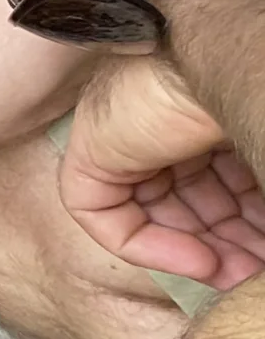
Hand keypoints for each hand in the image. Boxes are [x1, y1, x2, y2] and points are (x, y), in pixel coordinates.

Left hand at [60, 54, 264, 291]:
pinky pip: (101, 213)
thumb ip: (255, 193)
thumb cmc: (257, 100)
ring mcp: (126, 131)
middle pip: (189, 201)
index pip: (225, 183)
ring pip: (155, 210)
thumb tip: (258, 260)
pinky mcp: (92, 147)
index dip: (247, 225)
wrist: (236, 60)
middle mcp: (166, 119)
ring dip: (197, 253)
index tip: (264, 257)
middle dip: (227, 246)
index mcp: (208, 113)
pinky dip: (145, 247)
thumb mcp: (259, 153)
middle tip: (254, 277)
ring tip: (236, 279)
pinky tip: (199, 263)